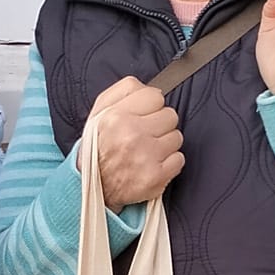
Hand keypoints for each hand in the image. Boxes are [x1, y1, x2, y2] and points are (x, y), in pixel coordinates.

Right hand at [86, 74, 182, 207]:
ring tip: (148, 151)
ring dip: (165, 144)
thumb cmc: (99, 146)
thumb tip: (152, 88)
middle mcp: (131, 134)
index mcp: (116, 116)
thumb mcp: (100, 110)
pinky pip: (179, 159)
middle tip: (146, 135)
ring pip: (176, 137)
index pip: (155, 96)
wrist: (95, 186)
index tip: (143, 116)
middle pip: (170, 116)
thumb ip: (125, 90)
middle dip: (160, 125)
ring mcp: (146, 157)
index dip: (151, 106)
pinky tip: (153, 164)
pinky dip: (169, 163)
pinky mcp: (156, 177)